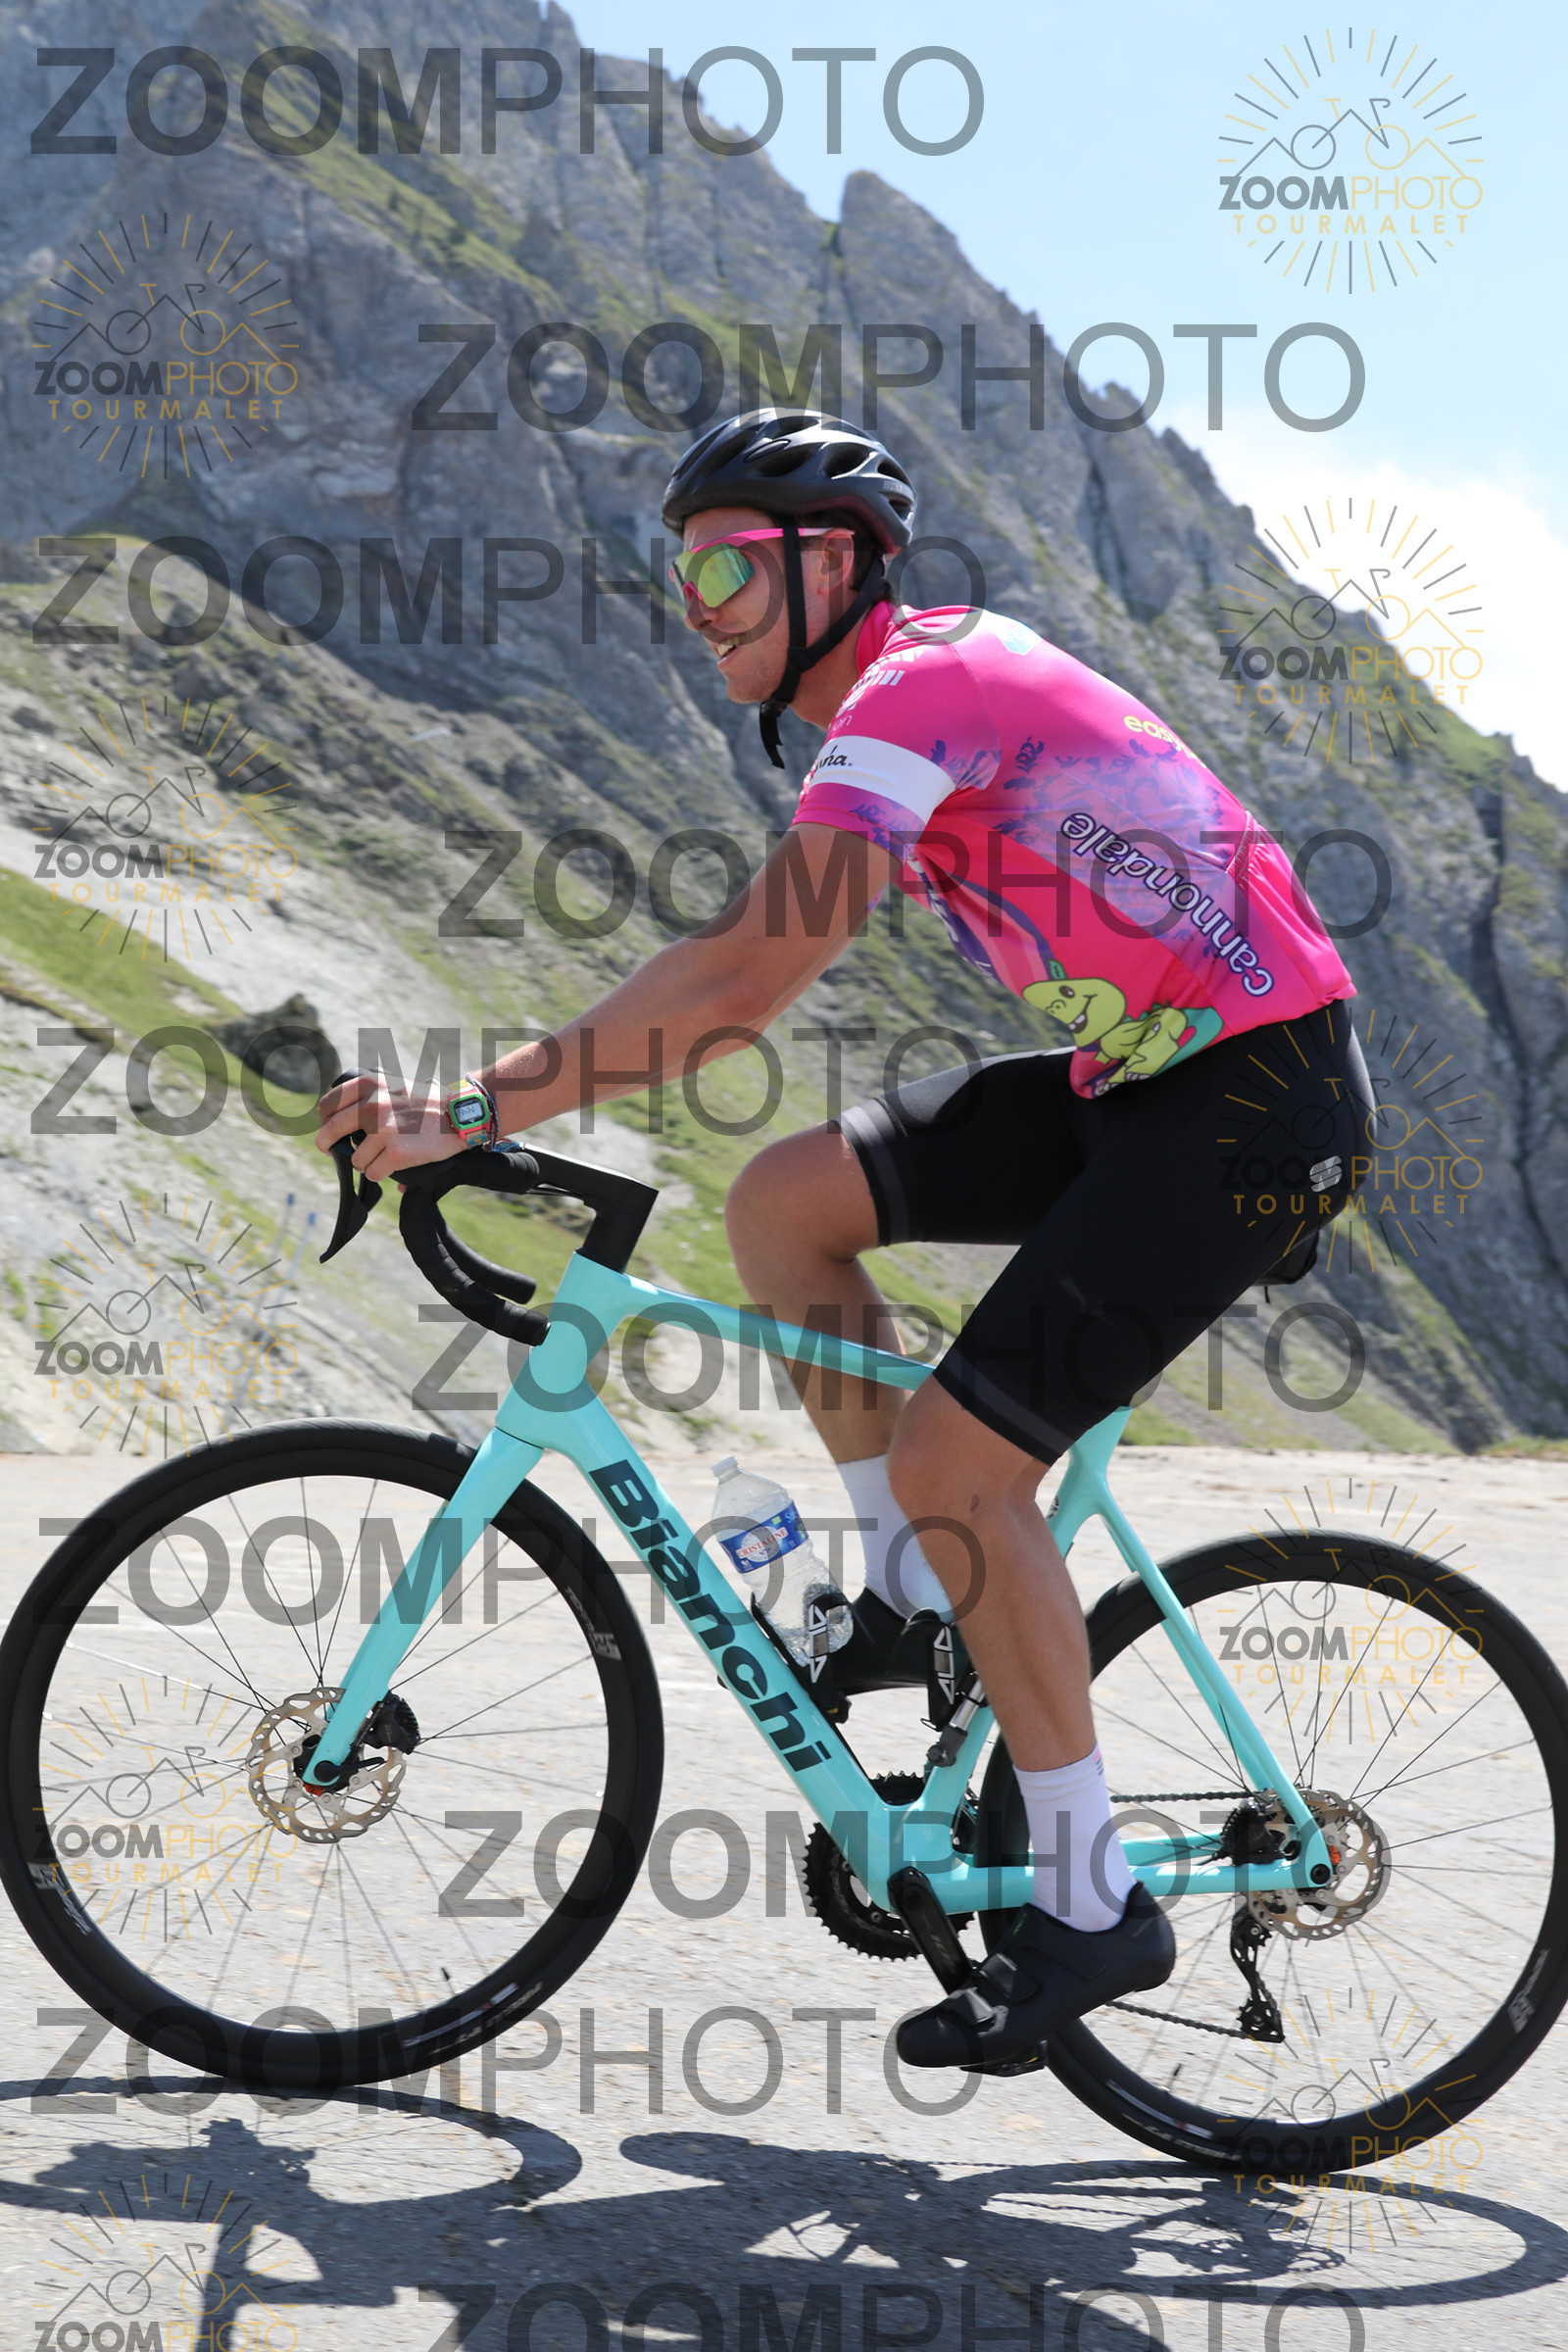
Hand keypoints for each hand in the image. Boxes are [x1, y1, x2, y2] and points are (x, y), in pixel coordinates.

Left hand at [314, 1073, 464, 1181]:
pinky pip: (372, 1172)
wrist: (459, 1113)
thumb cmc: (427, 1102)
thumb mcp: (393, 1085)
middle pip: (330, 1132)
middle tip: (331, 1151)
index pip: (328, 1105)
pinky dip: (379, 1173)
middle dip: (327, 1145)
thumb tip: (334, 1119)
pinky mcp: (396, 1153)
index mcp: (368, 1085)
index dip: (323, 1122)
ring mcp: (384, 1130)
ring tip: (381, 1157)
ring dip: (365, 1162)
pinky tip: (390, 1167)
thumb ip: (367, 1096)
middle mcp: (372, 1105)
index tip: (328, 1131)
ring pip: (355, 1158)